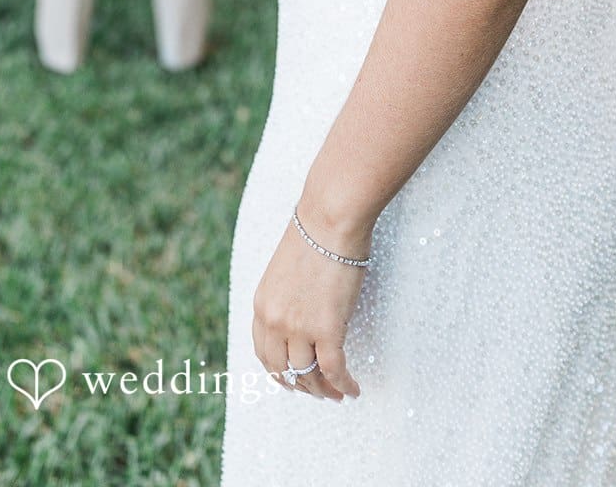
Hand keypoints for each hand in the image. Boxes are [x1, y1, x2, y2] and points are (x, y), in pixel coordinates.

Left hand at [250, 208, 370, 402]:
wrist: (329, 221)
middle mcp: (275, 321)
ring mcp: (300, 328)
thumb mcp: (283, 271)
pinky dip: (344, 385)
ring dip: (323, 390)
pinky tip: (353, 389)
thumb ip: (285, 297)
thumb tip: (299, 313)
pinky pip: (334, 371)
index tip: (291, 379)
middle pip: (284, 370)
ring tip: (337, 394)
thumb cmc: (314, 236)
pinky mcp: (327, 330)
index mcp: (261, 305)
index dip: (279, 372)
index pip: (264, 353)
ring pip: (309, 376)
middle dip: (301, 386)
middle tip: (317, 391)